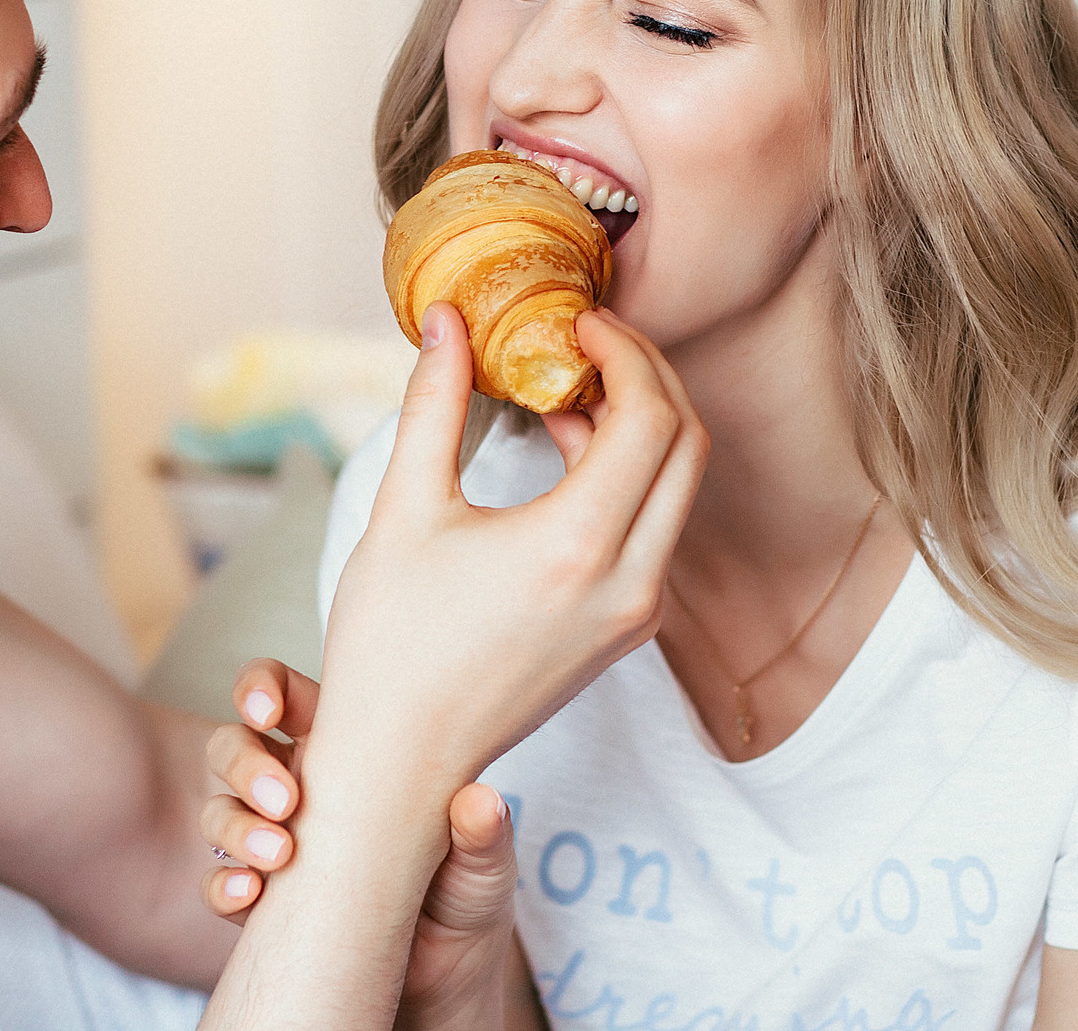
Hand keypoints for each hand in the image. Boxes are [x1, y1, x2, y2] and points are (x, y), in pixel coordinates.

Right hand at [204, 662, 518, 1023]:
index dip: (262, 689)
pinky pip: (218, 884)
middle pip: (235, 746)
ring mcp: (276, 842)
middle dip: (246, 763)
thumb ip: (483, 833)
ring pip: (220, 811)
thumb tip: (482, 801)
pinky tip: (250, 894)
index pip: (284, 696)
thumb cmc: (466, 888)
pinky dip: (223, 885)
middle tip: (286, 798)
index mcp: (349, 749)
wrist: (448, 971)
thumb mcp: (484, 860)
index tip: (268, 712)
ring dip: (236, 826)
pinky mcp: (264, 902)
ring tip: (280, 852)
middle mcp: (302, 787)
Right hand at [308, 303, 705, 808]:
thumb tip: (446, 317)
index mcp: (577, 548)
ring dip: (641, 425)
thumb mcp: (403, 508)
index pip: (650, 416)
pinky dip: (631, 475)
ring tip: (564, 392)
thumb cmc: (390, 643)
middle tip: (589, 340)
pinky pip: (658, 527)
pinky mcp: (628, 630)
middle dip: (647, 375)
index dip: (624, 350)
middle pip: (687, 444)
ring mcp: (637, 614)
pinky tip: (567, 453)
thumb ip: (432, 401)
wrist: (401, 761)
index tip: (579, 321)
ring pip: (680, 487)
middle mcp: (629, 584)